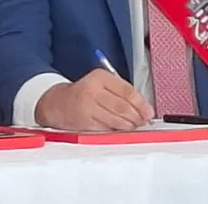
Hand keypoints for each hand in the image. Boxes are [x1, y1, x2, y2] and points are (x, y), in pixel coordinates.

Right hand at [35, 69, 154, 130]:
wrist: (58, 103)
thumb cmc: (85, 93)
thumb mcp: (101, 83)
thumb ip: (121, 91)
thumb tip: (143, 107)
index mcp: (100, 77)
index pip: (126, 90)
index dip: (141, 103)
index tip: (149, 111)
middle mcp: (93, 91)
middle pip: (122, 107)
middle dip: (137, 116)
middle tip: (143, 121)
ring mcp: (88, 107)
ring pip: (116, 119)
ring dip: (129, 125)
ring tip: (133, 125)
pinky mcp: (85, 123)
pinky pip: (107, 128)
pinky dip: (116, 130)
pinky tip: (119, 128)